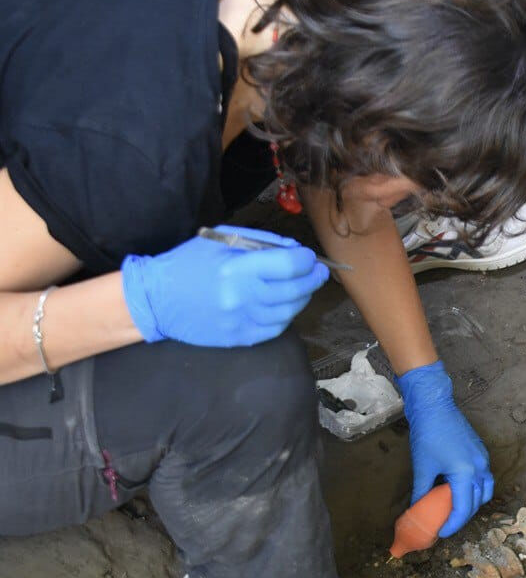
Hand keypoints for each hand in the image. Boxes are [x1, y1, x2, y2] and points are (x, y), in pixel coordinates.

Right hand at [121, 226, 327, 346]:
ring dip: (302, 297)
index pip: (289, 266)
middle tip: (317, 272)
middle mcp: (242, 297)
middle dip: (312, 279)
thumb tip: (294, 250)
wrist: (156, 299)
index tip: (308, 257)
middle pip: (295, 290)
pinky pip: (276, 328)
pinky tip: (283, 305)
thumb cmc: (188, 264)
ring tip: (301, 287)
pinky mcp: (239, 337)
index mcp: (237, 268)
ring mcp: (242, 320)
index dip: (306, 260)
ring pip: (290, 311)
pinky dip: (286, 315)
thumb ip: (261, 242)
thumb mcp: (221, 240)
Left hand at [397, 360, 493, 536]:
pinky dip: (475, 489)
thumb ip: (421, 492)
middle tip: (446, 524)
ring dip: (472, 503)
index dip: (452, 524)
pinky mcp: (481, 452)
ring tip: (455, 509)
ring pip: (485, 491)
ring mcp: (483, 459)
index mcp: (466, 473)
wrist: (435, 405)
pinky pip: (484, 478)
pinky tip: (459, 490)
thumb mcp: (422, 467)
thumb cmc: (427, 435)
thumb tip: (416, 510)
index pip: (463, 508)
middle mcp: (480, 468)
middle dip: (462, 516)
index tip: (441, 533)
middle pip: (476, 502)